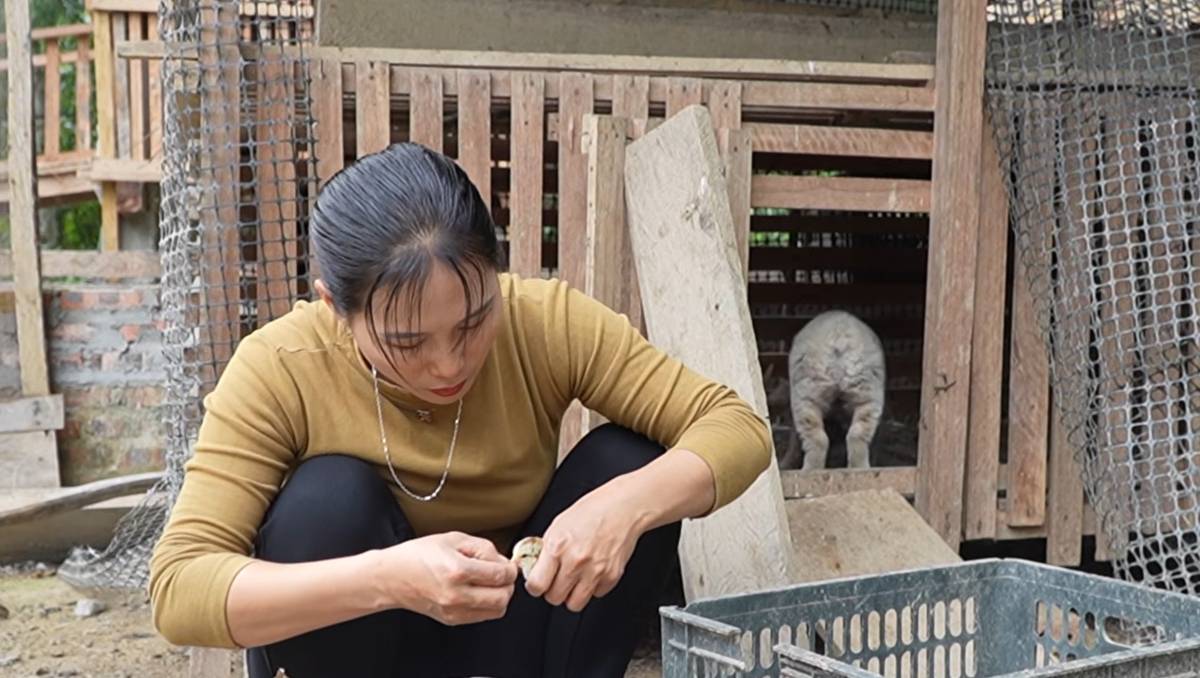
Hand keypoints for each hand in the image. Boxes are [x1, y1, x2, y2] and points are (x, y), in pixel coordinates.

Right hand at [380, 531, 517, 624]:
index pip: (501, 575)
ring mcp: (454, 610)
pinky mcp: (451, 619)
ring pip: (497, 611)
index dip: (511, 568)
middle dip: (508, 584)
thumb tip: (502, 561)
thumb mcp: (453, 539)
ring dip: (500, 596)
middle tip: (502, 574)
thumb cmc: (418, 555)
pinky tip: (479, 592)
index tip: (509, 564)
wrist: (392, 577)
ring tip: (491, 583)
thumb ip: (483, 548)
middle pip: (503, 597)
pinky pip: (482, 616)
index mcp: (457, 571)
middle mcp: (457, 594)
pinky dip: (488, 605)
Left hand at [523, 486, 643, 612]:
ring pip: (574, 604)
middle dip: (553, 591)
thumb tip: (535, 569)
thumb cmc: (592, 511)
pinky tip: (592, 571)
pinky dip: (592, 587)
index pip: (536, 585)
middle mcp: (575, 562)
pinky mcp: (611, 576)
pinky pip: (595, 595)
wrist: (623, 507)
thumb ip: (546, 550)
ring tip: (574, 580)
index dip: (535, 586)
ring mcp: (595, 571)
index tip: (537, 583)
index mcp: (557, 546)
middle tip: (557, 579)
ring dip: (572, 594)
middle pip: (554, 598)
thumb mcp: (558, 525)